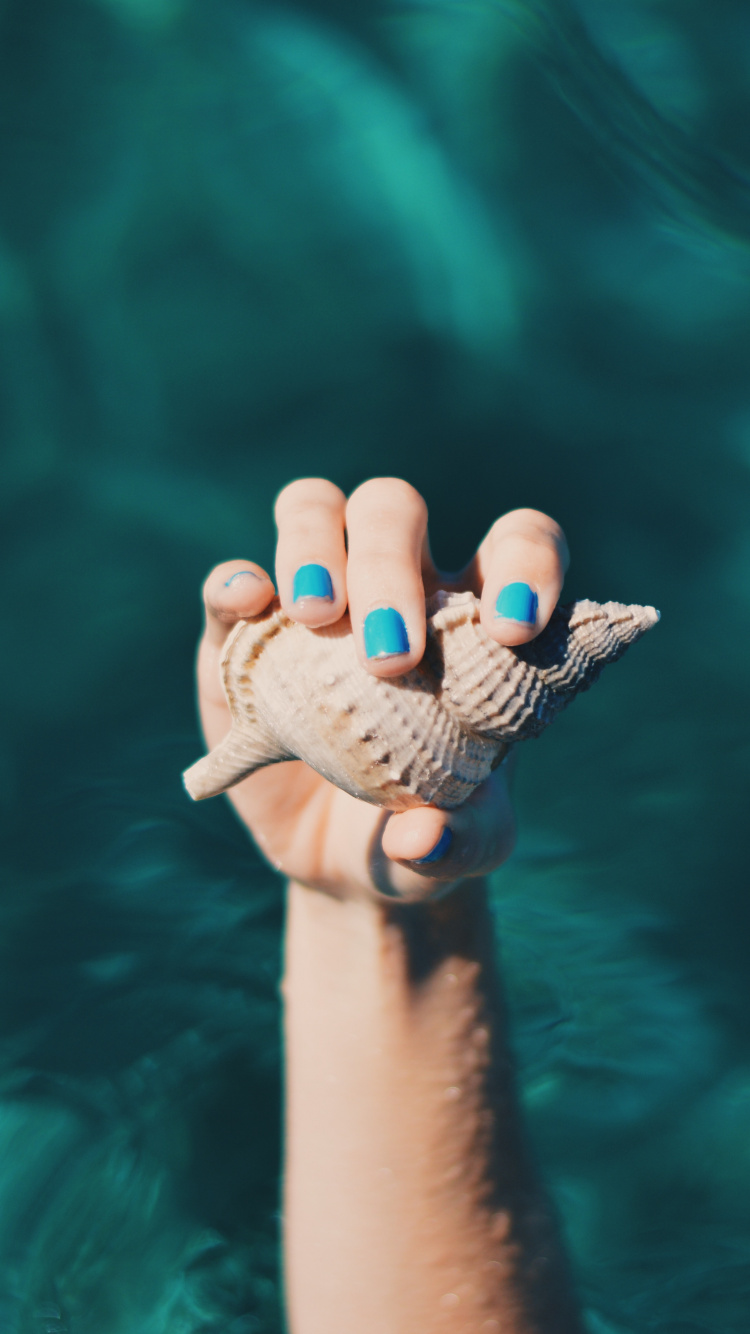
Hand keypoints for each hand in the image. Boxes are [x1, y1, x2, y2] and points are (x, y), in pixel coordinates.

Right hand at [195, 477, 567, 900]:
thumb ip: (462, 842)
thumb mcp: (466, 850)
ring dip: (314, 546)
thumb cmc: (432, 835)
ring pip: (314, 510)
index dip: (524, 563)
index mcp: (474, 622)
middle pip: (394, 509)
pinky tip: (250, 606)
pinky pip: (232, 584)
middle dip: (389, 565)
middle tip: (388, 658)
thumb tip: (419, 836)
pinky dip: (235, 583)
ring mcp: (316, 603)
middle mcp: (398, 588)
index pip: (516, 543)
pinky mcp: (243, 640)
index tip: (512, 629)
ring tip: (317, 617)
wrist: (351, 867)